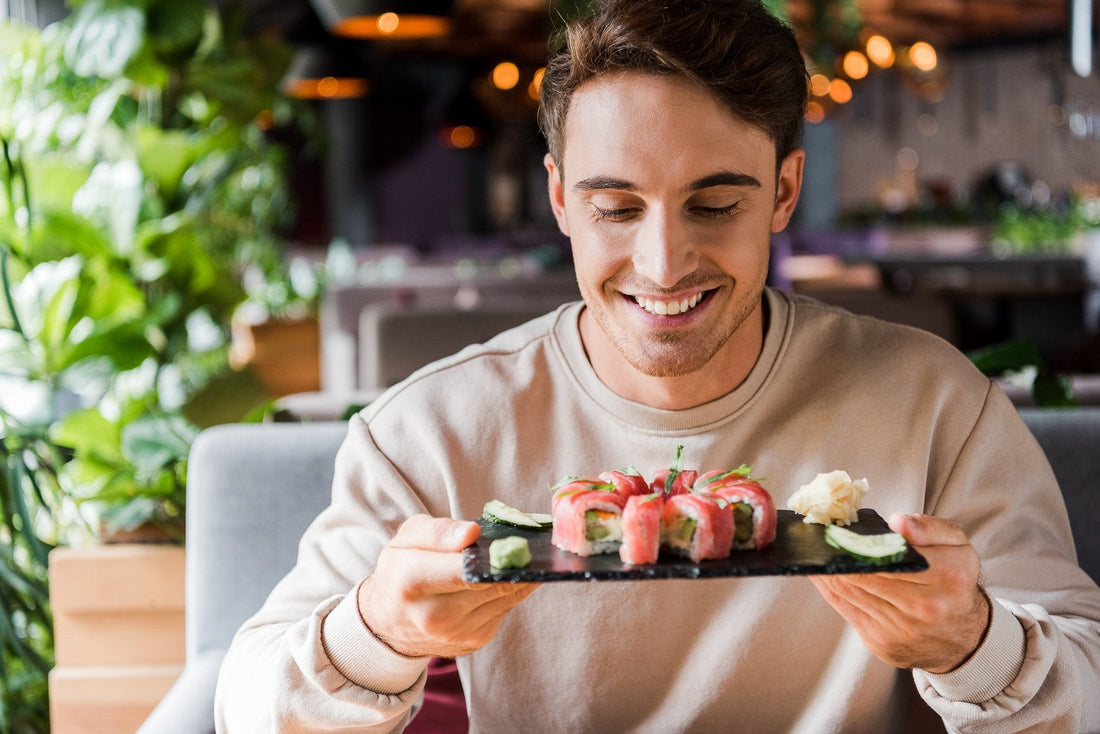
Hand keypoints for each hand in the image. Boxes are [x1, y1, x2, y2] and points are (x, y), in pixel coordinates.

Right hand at [357, 514, 538, 658]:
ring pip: (505, 596)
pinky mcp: (474, 640)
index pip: (465, 568)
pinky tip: (508, 575)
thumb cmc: (400, 571)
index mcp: (412, 582)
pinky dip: (511, 590)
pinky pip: (505, 608)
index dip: (496, 553)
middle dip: (515, 562)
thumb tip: (472, 533)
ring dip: (519, 575)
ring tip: (525, 555)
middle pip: (492, 583)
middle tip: (529, 543)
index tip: (518, 538)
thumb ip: (438, 532)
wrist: (388, 623)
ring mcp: (456, 633)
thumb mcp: (406, 539)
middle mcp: (434, 615)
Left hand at [809, 513, 990, 672]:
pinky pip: (844, 610)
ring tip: (816, 550)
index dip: (856, 541)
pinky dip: (829, 588)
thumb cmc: (955, 582)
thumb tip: (896, 523)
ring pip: (849, 591)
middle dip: (837, 553)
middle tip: (818, 534)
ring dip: (828, 570)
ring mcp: (902, 630)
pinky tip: (821, 572)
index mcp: (948, 577)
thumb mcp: (956, 544)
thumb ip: (928, 527)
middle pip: (863, 574)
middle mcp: (926, 608)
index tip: (833, 527)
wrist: (964, 636)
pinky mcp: (882, 644)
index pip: (890, 555)